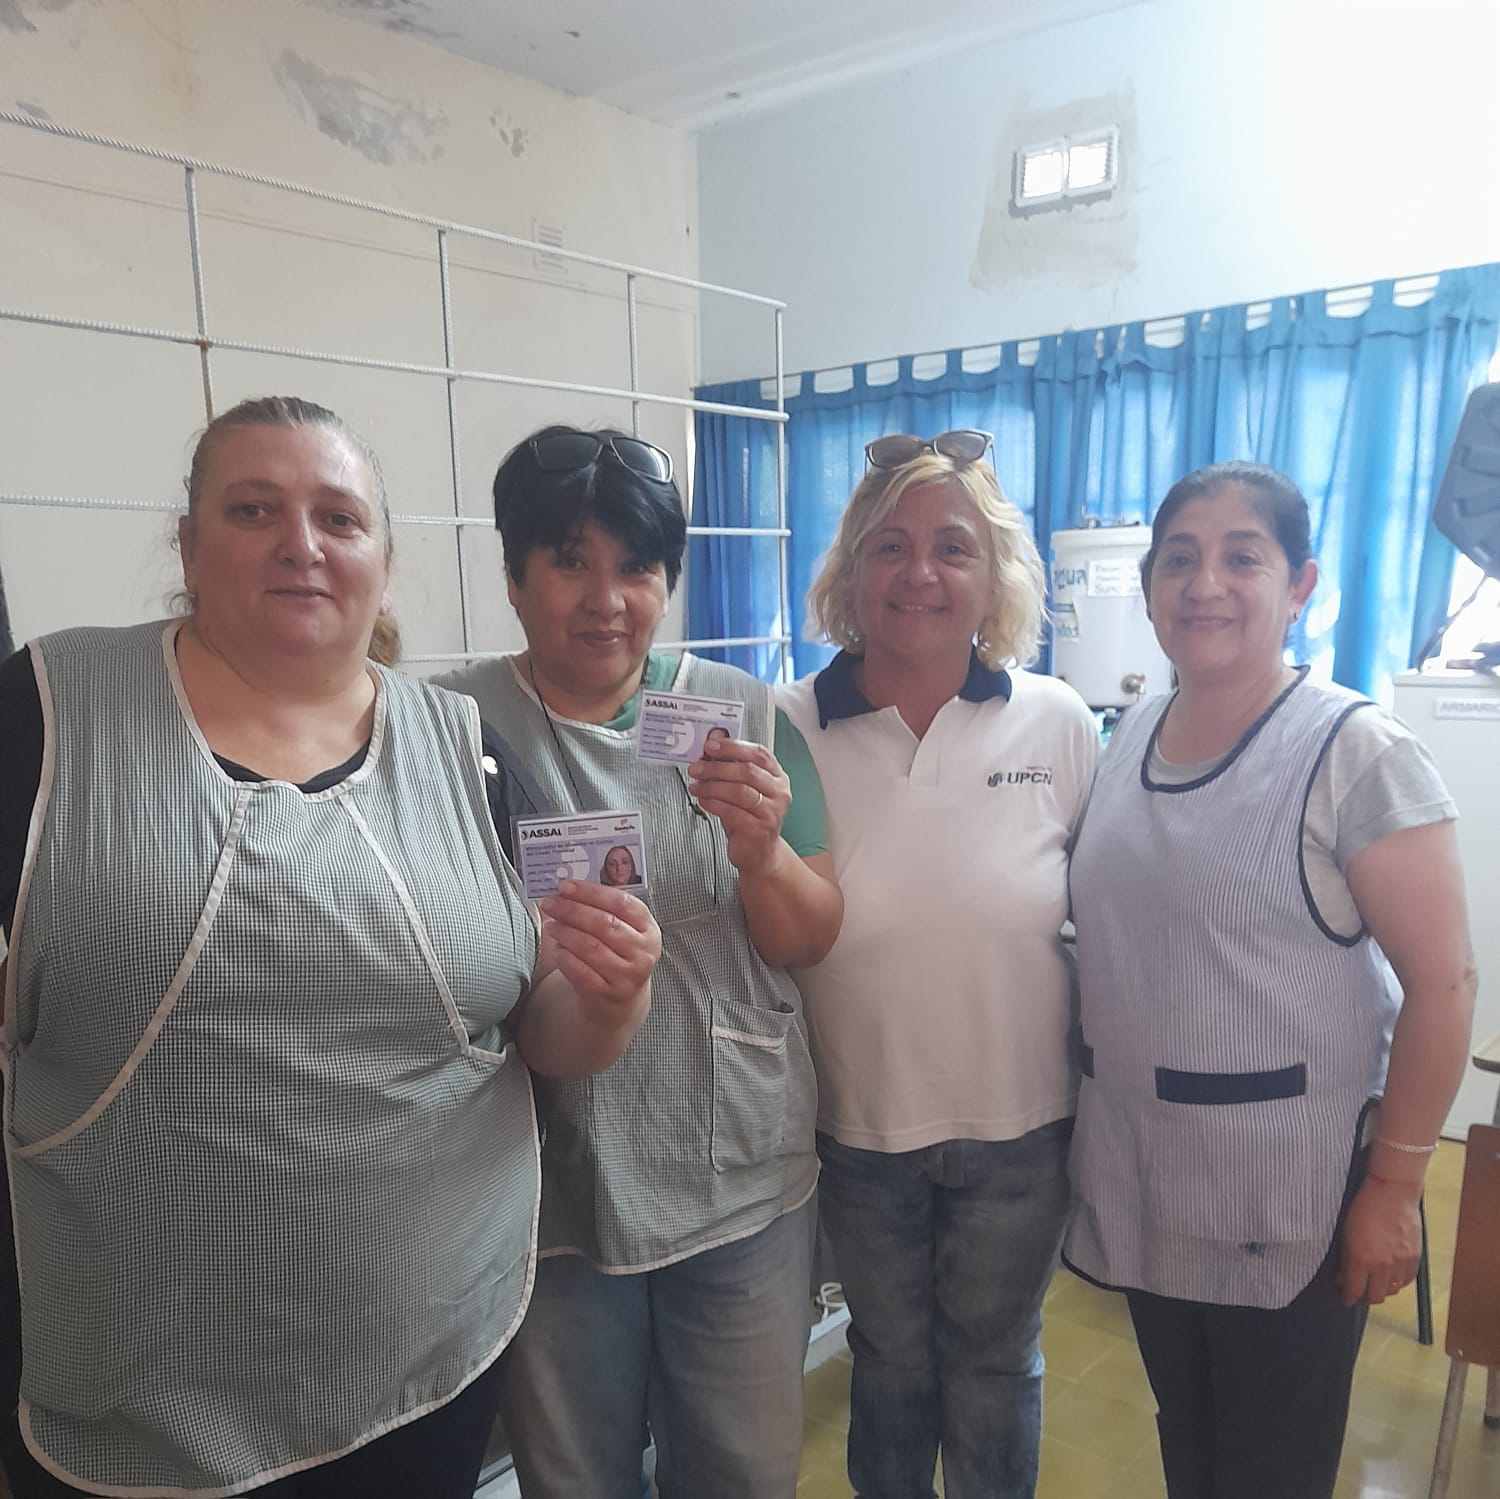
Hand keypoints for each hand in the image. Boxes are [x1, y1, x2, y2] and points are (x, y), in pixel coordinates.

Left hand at [537, 880, 659, 1025]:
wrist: (621, 997)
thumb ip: (602, 908)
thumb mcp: (622, 929)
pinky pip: (581, 972)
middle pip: (604, 923)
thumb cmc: (617, 953)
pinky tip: (558, 950)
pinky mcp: (608, 994)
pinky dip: (565, 958)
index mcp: (648, 928)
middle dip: (572, 910)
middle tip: (551, 903)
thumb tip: (567, 889)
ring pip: (590, 947)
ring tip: (552, 925)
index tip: (566, 886)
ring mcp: (627, 975)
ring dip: (565, 933)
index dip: (591, 892)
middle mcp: (642, 952)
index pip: (621, 902)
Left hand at [687, 736, 790, 874]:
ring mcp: (772, 812)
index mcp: (778, 777)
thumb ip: (729, 766)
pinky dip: (713, 803)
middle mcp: (779, 793)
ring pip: (738, 791)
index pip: (758, 754)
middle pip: (747, 771)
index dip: (733, 747)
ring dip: (711, 786)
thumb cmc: (749, 817)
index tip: (711, 745)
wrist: (758, 852)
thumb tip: (713, 742)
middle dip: (716, 767)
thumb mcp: (741, 788)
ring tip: (696, 786)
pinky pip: (731, 811)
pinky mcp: (759, 830)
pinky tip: (703, 800)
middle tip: (697, 768)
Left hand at [1337, 1175, 1422, 1306]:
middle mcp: (1383, 1266)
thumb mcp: (1346, 1233)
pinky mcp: (1415, 1259)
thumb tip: (1343, 1278)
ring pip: (1393, 1291)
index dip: (1348, 1298)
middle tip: (1360, 1291)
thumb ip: (1346, 1259)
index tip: (1345, 1299)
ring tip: (1375, 1281)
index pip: (1355, 1291)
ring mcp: (1401, 1263)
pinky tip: (1391, 1274)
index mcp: (1362, 1259)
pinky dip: (1398, 1281)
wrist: (1392, 1193)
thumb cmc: (1364, 1207)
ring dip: (1383, 1289)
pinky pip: (1407, 1281)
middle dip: (1365, 1297)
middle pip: (1376, 1297)